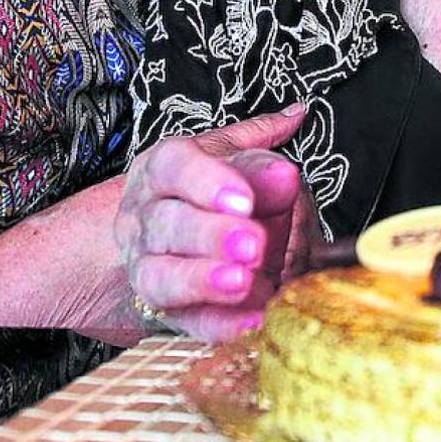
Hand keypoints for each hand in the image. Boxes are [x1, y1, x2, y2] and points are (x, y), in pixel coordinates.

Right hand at [115, 105, 318, 340]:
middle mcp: (145, 218)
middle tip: (254, 243)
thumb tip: (295, 117)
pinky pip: (187, 321)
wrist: (166, 243)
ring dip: (205, 280)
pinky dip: (220, 324)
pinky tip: (253, 320)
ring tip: (245, 282)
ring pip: (162, 276)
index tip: (245, 199)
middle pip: (167, 224)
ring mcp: (147, 266)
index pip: (174, 167)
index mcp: (161, 170)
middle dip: (211, 235)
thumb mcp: (230, 159)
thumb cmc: (205, 191)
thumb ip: (259, 147)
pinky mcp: (165, 310)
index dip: (207, 182)